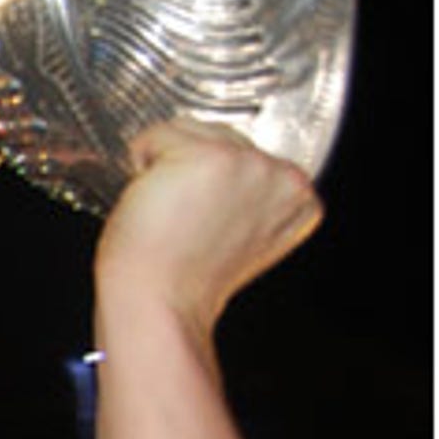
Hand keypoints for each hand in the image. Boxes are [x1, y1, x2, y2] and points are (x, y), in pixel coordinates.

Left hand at [96, 119, 321, 335]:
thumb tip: (228, 171)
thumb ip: (248, 197)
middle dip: (192, 174)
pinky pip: (154, 137)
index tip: (205, 226)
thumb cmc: (181, 281)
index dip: (213, 185)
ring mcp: (248, 163)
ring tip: (170, 218)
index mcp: (299, 197)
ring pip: (191, 132)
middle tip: (182, 226)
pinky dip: (139, 166)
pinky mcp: (207, 158)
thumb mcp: (239, 233)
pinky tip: (151, 205)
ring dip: (167, 169)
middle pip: (222, 135)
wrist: (156, 306)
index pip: (249, 154)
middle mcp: (283, 176)